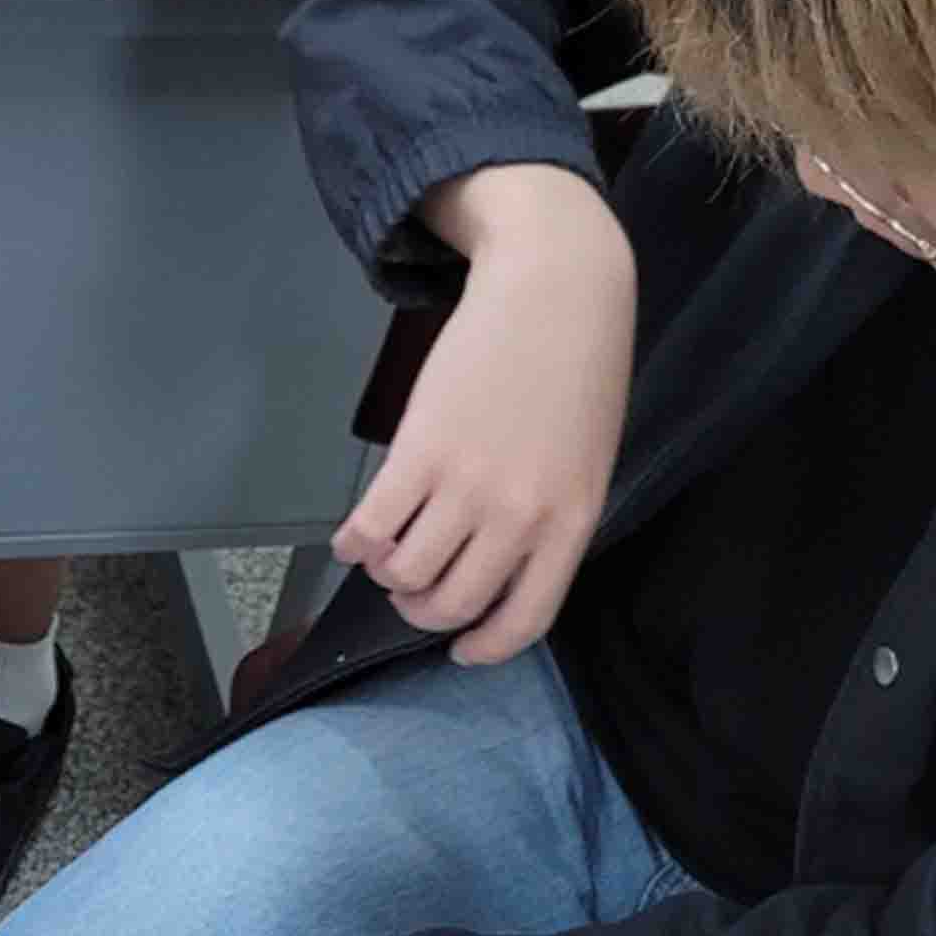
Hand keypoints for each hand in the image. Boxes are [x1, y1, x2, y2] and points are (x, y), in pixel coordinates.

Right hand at [336, 164, 634, 662]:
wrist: (555, 286)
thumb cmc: (577, 367)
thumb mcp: (585, 458)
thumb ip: (549, 518)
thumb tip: (497, 565)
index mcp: (571, 524)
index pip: (522, 619)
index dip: (484, 648)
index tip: (460, 650)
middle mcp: (519, 518)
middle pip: (451, 603)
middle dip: (419, 609)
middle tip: (408, 589)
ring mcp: (467, 487)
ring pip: (404, 574)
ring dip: (384, 573)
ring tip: (383, 550)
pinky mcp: (419, 453)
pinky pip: (371, 530)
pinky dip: (352, 544)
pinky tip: (351, 537)